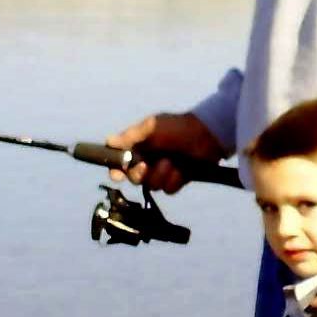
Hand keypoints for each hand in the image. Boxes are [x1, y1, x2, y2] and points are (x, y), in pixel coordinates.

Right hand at [104, 109, 225, 194]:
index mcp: (140, 146)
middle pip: (133, 178)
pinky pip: (168, 189)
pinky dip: (174, 179)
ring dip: (161, 174)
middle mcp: (149, 160)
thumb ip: (130, 137)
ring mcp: (163, 171)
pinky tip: (182, 169)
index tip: (117, 174)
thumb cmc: (177, 128)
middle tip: (146, 166)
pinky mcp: (177, 180)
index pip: (120, 161)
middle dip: (139, 173)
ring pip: (151, 185)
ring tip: (172, 162)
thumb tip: (109, 141)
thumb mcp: (151, 128)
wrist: (207, 136)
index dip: (116, 169)